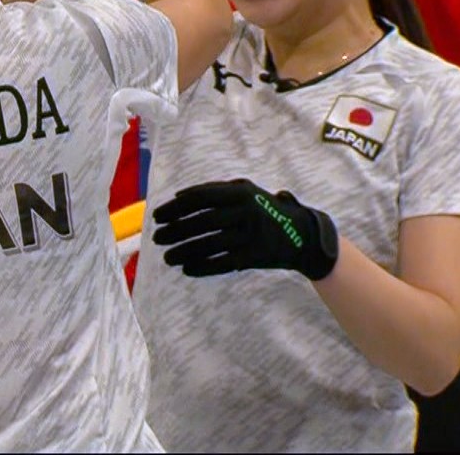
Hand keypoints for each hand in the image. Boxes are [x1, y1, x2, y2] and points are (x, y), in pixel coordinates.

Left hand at [152, 178, 339, 279]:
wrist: (302, 235)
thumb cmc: (264, 209)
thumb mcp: (245, 191)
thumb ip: (215, 190)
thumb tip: (178, 196)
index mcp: (240, 193)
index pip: (199, 198)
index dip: (175, 207)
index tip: (158, 216)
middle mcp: (246, 212)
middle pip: (201, 222)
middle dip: (175, 231)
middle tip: (156, 238)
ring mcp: (251, 235)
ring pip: (209, 244)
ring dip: (184, 251)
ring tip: (166, 257)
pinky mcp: (255, 256)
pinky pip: (222, 262)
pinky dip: (202, 266)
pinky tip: (186, 268)